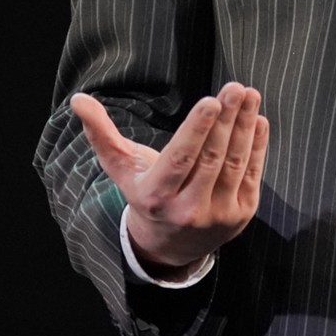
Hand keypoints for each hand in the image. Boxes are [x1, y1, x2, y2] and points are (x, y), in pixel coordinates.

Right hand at [71, 82, 269, 275]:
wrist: (171, 247)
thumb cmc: (146, 195)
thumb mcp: (121, 169)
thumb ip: (101, 134)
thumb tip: (78, 99)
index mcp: (157, 197)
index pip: (180, 160)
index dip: (197, 131)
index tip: (211, 101)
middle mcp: (188, 210)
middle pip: (211, 158)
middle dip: (225, 120)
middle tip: (233, 88)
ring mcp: (218, 215)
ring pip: (234, 164)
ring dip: (244, 126)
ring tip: (248, 94)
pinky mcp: (241, 215)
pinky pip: (251, 174)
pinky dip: (257, 146)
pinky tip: (257, 119)